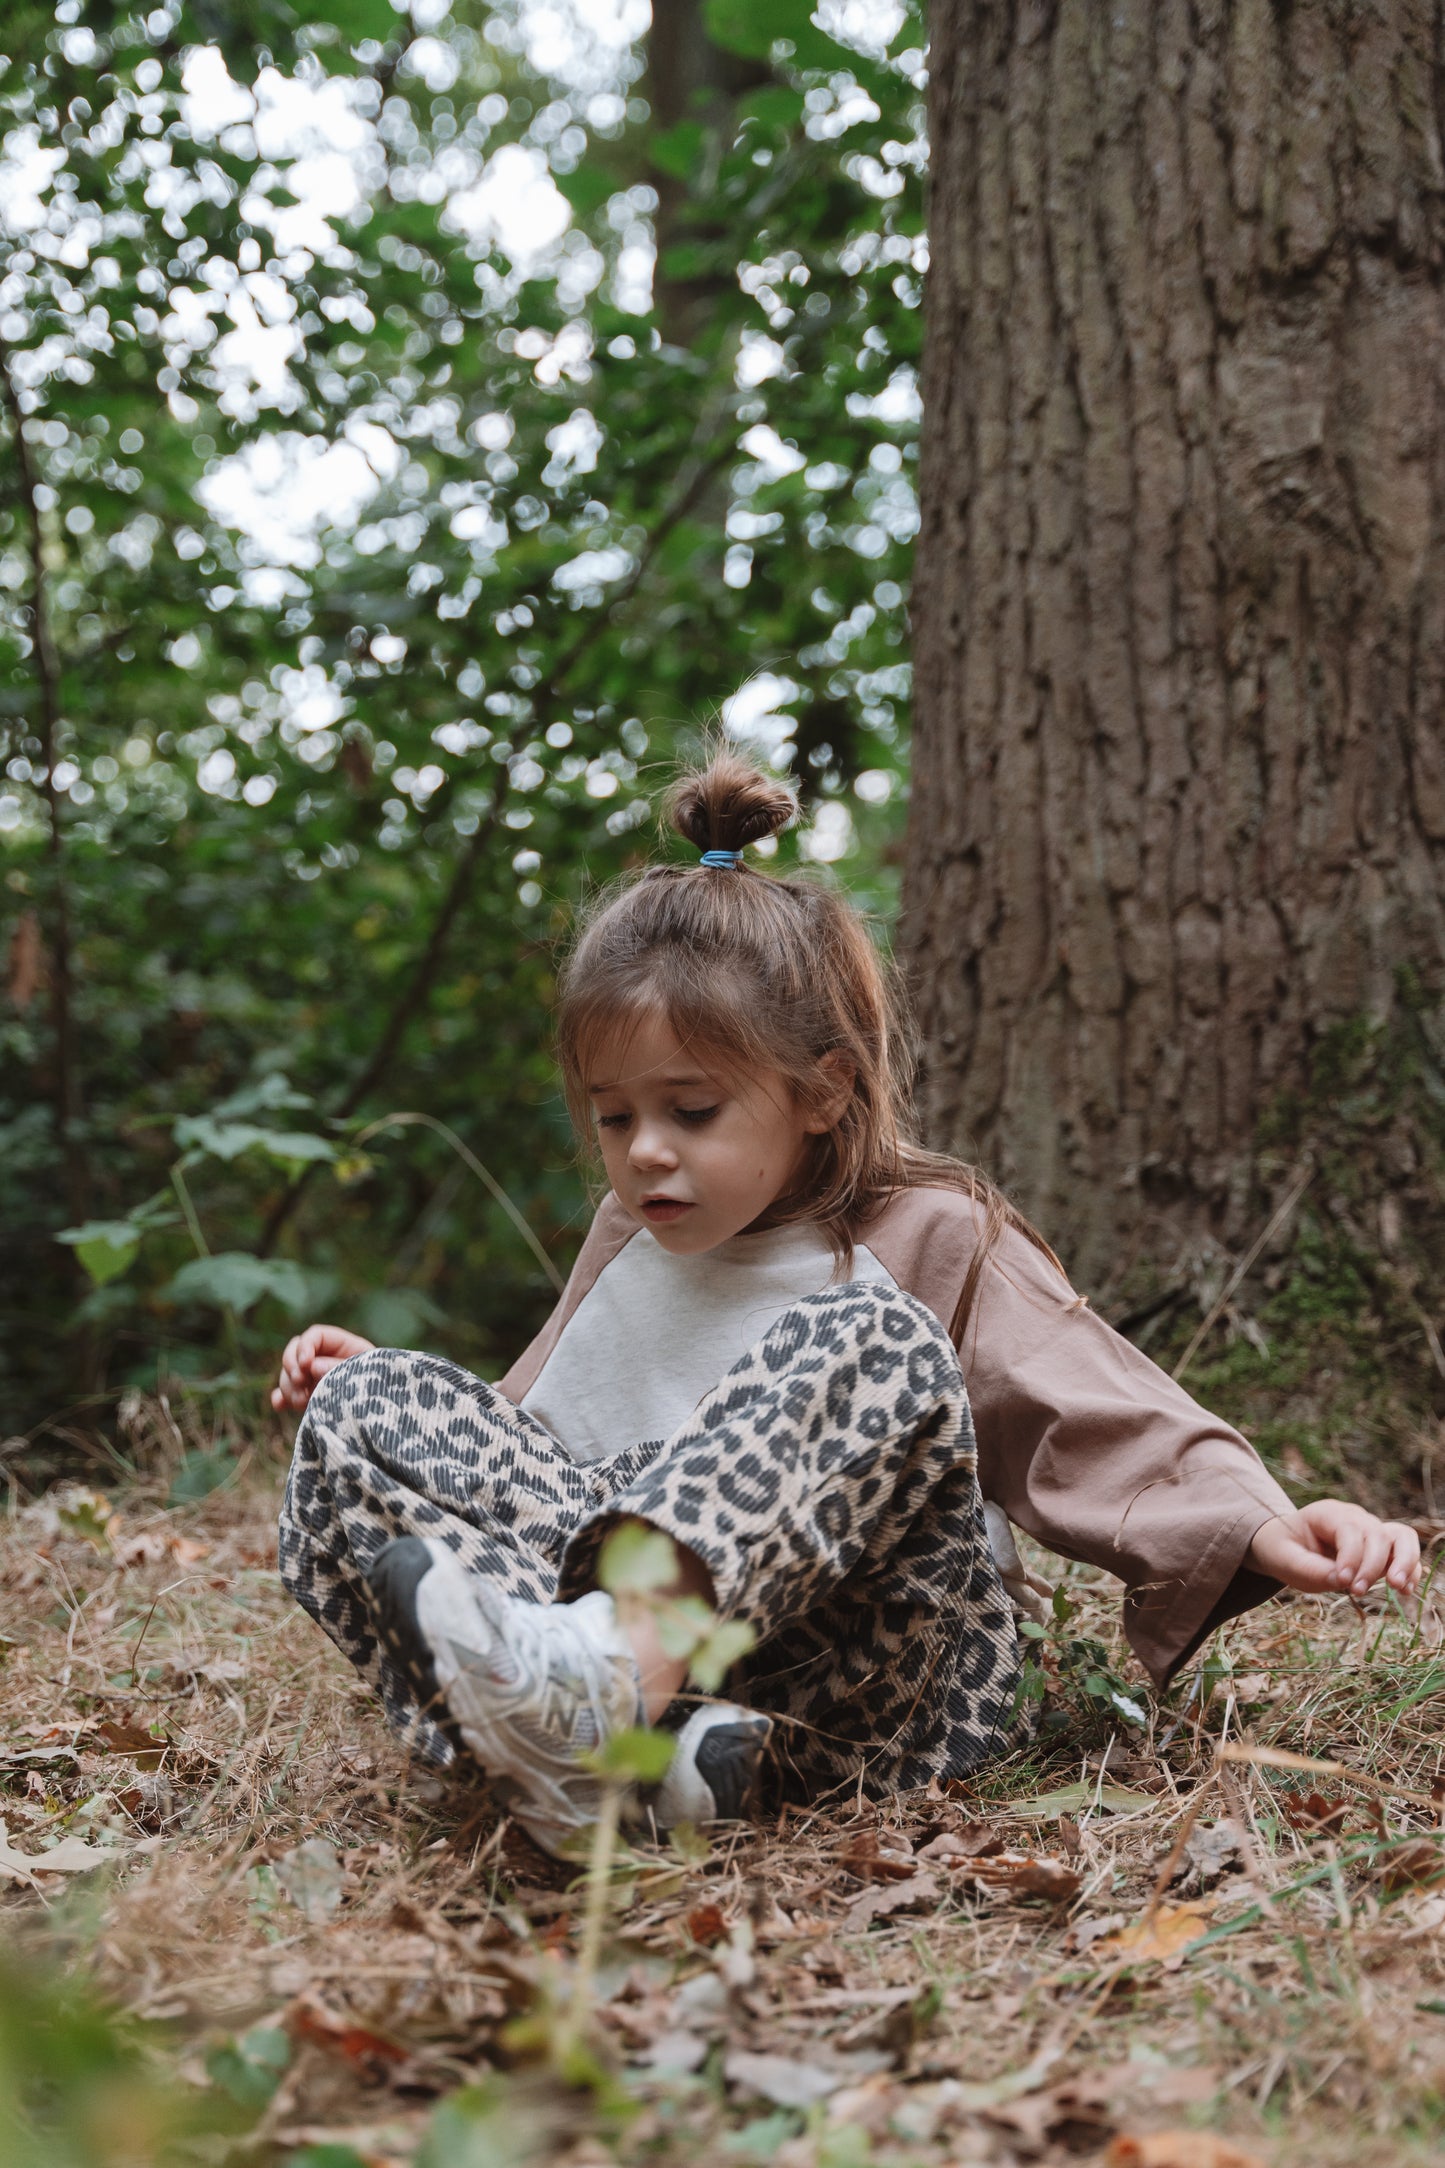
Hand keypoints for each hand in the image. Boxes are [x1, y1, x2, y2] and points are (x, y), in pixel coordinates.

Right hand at [271, 1323, 374, 1412]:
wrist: (385, 1412)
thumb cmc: (381, 1386)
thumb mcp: (364, 1372)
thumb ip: (338, 1368)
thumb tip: (312, 1366)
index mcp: (341, 1346)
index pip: (314, 1336)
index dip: (305, 1346)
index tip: (305, 1364)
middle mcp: (323, 1359)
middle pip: (294, 1352)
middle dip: (292, 1367)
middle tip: (301, 1382)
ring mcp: (313, 1379)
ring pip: (288, 1375)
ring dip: (289, 1386)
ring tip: (303, 1401)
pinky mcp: (307, 1397)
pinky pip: (285, 1395)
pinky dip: (281, 1399)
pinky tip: (280, 1405)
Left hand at [1249, 1500, 1421, 1599]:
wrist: (1285, 1546)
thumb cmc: (1283, 1550)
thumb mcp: (1283, 1559)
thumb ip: (1307, 1568)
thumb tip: (1339, 1580)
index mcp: (1327, 1513)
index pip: (1349, 1530)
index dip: (1350, 1556)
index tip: (1341, 1581)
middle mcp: (1354, 1517)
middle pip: (1377, 1534)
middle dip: (1372, 1565)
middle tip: (1357, 1591)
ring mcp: (1370, 1530)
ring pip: (1401, 1537)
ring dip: (1405, 1562)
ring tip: (1399, 1588)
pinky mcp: (1381, 1548)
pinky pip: (1405, 1552)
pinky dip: (1410, 1569)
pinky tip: (1406, 1591)